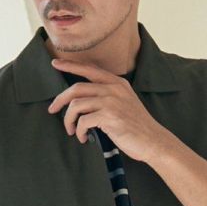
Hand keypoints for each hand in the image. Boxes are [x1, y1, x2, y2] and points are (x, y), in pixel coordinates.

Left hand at [47, 57, 174, 162]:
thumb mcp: (125, 103)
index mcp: (117, 83)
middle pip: (76, 88)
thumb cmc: (137, 127)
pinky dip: (79, 131)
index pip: (89, 69)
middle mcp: (113, 89)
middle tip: (52, 109)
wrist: (153, 141)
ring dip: (68, 120)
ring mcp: (111, 102)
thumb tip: (82, 100)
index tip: (55, 64)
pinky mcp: (109, 117)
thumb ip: (108, 96)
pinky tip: (84, 138)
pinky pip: (83, 121)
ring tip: (71, 130)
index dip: (70, 66)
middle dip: (60, 100)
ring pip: (76, 105)